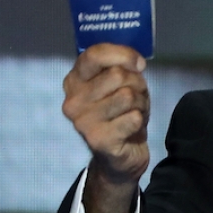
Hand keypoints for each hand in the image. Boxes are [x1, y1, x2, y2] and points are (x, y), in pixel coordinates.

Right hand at [62, 44, 149, 212]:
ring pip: (127, 95)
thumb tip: (136, 63)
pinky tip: (132, 128)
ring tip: (134, 113)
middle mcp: (72, 101)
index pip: (95, 55)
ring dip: (140, 103)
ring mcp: (82, 122)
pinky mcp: (98, 140)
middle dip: (136, 84)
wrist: (120, 157)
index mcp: (74, 81)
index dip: (123, 54)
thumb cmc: (120, 114)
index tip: (139, 64)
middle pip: (117, 75)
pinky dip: (140, 120)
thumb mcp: (119, 84)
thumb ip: (120, 66)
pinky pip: (133, 118)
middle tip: (135, 98)